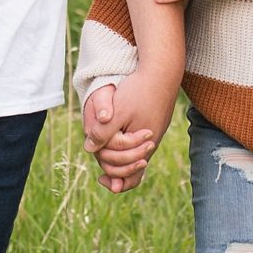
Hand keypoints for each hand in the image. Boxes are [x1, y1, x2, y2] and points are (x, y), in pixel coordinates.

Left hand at [82, 76, 173, 192]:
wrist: (163, 72)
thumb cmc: (139, 91)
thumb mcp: (117, 113)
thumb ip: (103, 133)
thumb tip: (89, 149)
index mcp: (143, 146)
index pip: (130, 177)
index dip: (114, 180)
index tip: (100, 179)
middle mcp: (152, 144)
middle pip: (133, 170)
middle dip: (116, 171)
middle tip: (102, 174)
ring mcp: (155, 134)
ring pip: (137, 157)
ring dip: (120, 159)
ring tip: (105, 157)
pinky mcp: (156, 124)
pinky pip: (140, 144)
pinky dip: (128, 147)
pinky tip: (117, 138)